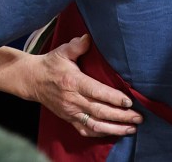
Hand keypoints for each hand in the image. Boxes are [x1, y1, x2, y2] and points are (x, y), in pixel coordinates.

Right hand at [24, 34, 140, 136]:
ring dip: (115, 128)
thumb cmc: (51, 64)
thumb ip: (77, 45)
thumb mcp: (62, 51)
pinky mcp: (69, 119)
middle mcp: (72, 99)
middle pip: (99, 111)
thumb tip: (89, 37)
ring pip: (95, 124)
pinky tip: (114, 132)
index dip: (113, 98)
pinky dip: (101, 134)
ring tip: (132, 128)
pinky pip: (86, 130)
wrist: (33, 80)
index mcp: (73, 82)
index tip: (128, 101)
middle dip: (121, 116)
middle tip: (138, 117)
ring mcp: (71, 112)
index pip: (96, 92)